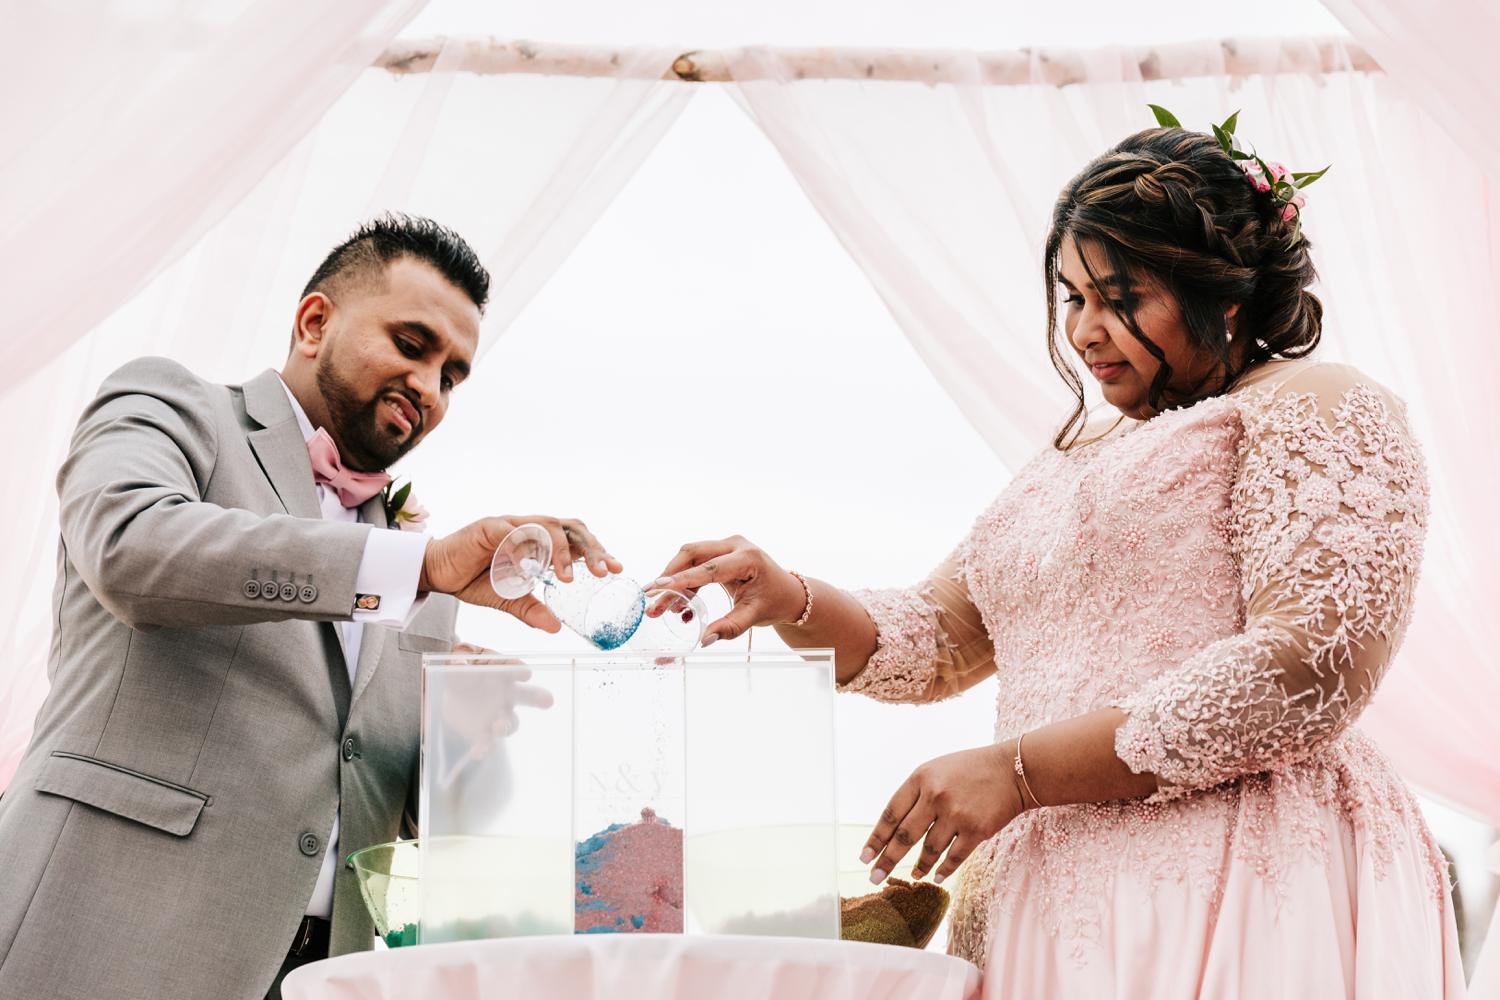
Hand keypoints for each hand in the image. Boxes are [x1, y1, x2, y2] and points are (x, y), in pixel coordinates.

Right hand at [419, 515, 620, 631]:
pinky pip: (511, 533)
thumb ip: (531, 610)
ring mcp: (510, 524)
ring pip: (545, 526)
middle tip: (603, 571)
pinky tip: (530, 569)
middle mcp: (528, 528)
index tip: (616, 569)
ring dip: (560, 551)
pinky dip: (523, 549)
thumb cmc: (473, 579)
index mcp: (538, 541)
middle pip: (569, 527)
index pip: (575, 539)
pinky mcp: (488, 527)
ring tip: (568, 578)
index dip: (596, 551)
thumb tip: (556, 628)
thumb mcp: (507, 599)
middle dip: (590, 548)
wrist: (437, 572)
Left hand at [447, 643, 554, 740]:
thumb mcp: (458, 664)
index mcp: (501, 673)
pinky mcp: (485, 733)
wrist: (453, 698)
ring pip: (509, 723)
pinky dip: (484, 748)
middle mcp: (507, 695)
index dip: (519, 671)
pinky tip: (477, 753)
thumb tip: (460, 663)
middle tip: (548, 700)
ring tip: (497, 727)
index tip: (525, 674)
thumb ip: (459, 662)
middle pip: (526, 696)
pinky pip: (488, 742)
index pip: (513, 669)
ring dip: (505, 726)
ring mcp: (499, 716)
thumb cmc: (464, 674)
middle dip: (537, 697)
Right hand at [651, 536, 807, 644]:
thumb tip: (703, 640)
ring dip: (674, 583)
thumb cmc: (775, 602)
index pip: (708, 568)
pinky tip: (680, 608)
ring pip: (690, 558)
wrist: (788, 593)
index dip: (681, 579)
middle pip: (692, 554)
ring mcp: (727, 546)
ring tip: (661, 609)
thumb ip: (729, 628)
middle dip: (669, 577)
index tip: (657, 586)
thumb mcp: (754, 616)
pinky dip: (685, 584)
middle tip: (651, 597)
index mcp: (747, 558)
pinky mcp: (721, 553)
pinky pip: (695, 565)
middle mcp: (735, 545)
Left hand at [860, 742, 1026, 886]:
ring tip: (913, 875)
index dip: (876, 838)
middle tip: (874, 877)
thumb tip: (894, 828)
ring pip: (929, 850)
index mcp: (921, 778)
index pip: (891, 813)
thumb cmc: (970, 770)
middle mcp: (935, 795)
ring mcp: (956, 814)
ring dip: (919, 866)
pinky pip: (954, 857)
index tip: (864, 856)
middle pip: (905, 836)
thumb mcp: (936, 770)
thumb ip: (915, 794)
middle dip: (886, 860)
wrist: (1013, 770)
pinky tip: (937, 876)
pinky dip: (944, 869)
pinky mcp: (977, 830)